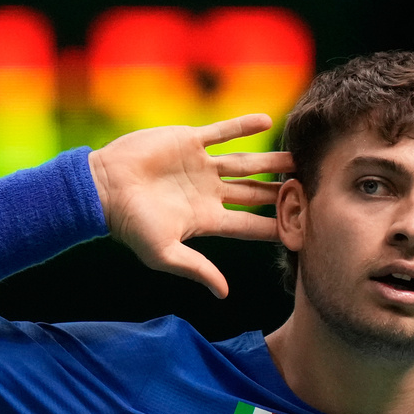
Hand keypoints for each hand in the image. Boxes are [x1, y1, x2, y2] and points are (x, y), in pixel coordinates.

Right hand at [88, 114, 293, 297]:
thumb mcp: (164, 253)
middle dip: (281, 192)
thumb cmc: (129, 225)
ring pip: (245, 162)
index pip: (250, 224)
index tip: (302, 227)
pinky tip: (265, 120)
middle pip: (254, 193)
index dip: (275, 226)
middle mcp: (208, 192)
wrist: (101, 188)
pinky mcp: (188, 141)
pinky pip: (220, 132)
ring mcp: (200, 166)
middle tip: (311, 189)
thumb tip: (225, 293)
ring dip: (271, 160)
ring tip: (298, 157)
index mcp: (206, 219)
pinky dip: (241, 126)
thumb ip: (197, 269)